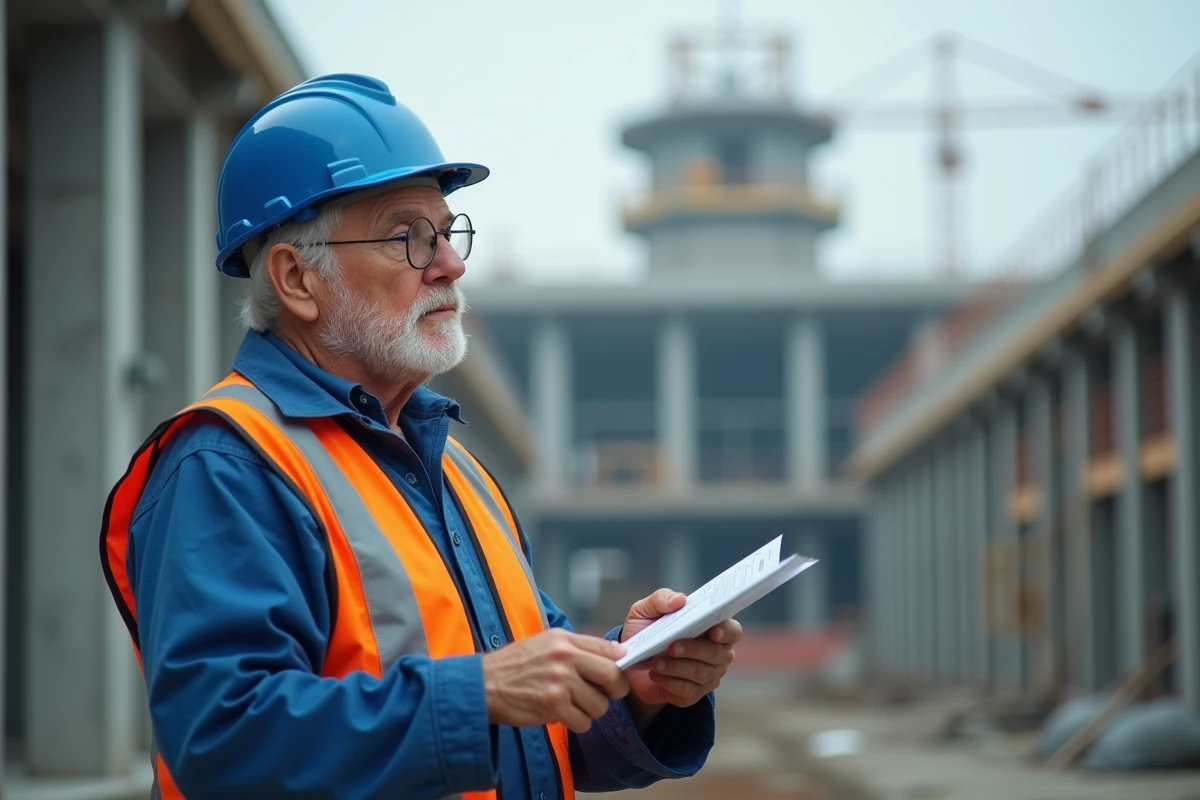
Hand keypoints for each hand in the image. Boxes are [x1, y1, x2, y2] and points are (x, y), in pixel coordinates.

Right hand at [482, 628, 629, 733]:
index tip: (618, 675)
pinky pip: (583, 721)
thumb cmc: (514, 666)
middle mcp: (565, 657)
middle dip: (615, 691)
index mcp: (564, 639)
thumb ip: (577, 648)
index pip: (609, 649)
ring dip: (591, 711)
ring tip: (574, 706)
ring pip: (600, 705)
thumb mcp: (544, 644)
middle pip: (613, 676)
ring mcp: (560, 681)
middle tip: (605, 695)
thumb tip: (614, 655)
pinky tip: (563, 715)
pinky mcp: (553, 705)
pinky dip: (578, 723)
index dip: (620, 665)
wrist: (483, 685)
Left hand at [620, 588, 741, 726]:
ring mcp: (707, 677)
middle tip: (672, 647)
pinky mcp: (692, 695)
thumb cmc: (645, 631)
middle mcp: (717, 654)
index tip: (714, 631)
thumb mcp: (646, 610)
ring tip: (656, 662)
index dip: (726, 631)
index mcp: (712, 629)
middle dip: (694, 649)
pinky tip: (655, 674)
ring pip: (701, 673)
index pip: (732, 630)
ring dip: (677, 667)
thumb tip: (679, 600)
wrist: (630, 664)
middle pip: (717, 653)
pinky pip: (687, 691)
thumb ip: (661, 599)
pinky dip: (669, 682)